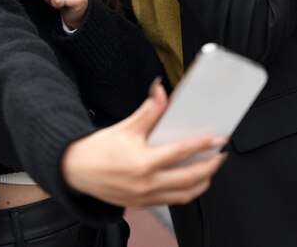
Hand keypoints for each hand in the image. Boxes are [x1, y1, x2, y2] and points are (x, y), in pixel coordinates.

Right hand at [61, 81, 226, 206]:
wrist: (76, 171)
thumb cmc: (98, 150)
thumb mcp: (125, 127)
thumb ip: (148, 110)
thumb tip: (160, 92)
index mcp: (143, 162)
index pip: (180, 153)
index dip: (202, 145)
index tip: (217, 139)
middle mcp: (146, 183)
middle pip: (189, 179)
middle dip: (210, 167)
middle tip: (220, 155)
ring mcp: (146, 197)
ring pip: (184, 195)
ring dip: (202, 183)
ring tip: (210, 169)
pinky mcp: (143, 204)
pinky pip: (173, 202)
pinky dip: (186, 192)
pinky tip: (191, 181)